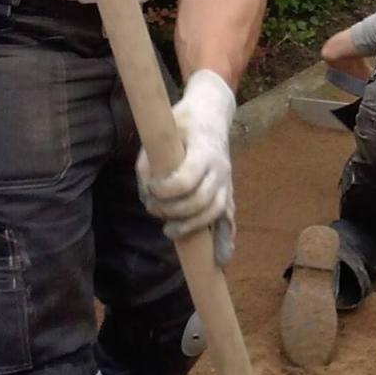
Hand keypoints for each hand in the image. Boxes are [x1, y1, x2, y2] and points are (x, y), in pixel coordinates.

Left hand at [136, 70, 236, 265]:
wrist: (212, 114)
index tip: (152, 189)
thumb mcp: (161, 134)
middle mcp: (220, 167)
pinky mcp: (228, 190)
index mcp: (203, 149)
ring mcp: (227, 180)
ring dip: (192, 227)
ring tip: (170, 231)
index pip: (188, 178)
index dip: (166, 190)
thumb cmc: (182, 123)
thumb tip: (146, 194)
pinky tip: (219, 260)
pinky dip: (226, 240)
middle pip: (202, 200)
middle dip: (174, 211)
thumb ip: (150, 164)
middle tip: (154, 208)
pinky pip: (230, 218)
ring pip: (215, 211)